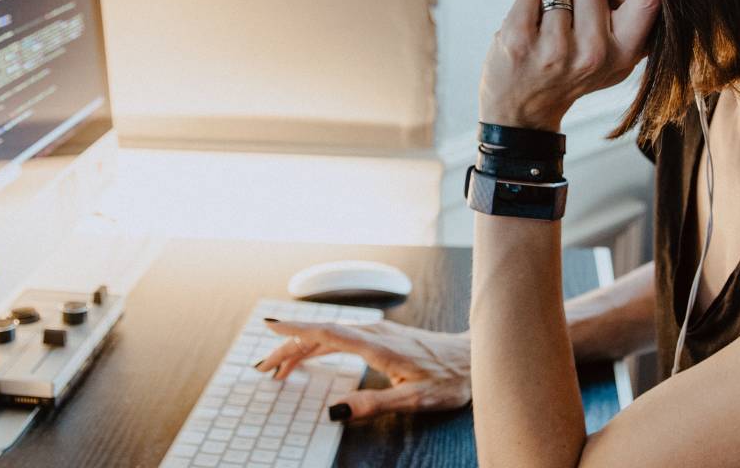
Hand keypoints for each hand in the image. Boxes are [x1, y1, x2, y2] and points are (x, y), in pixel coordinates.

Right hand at [256, 319, 470, 420]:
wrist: (474, 358)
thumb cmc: (450, 378)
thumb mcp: (414, 399)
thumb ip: (374, 404)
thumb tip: (336, 411)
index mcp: (376, 345)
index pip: (326, 334)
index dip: (295, 332)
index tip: (269, 329)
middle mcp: (373, 332)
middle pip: (321, 334)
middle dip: (289, 348)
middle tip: (264, 368)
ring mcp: (377, 331)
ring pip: (329, 334)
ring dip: (302, 347)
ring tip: (280, 367)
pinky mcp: (381, 335)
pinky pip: (341, 335)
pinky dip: (319, 344)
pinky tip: (313, 354)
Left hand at [479, 0, 660, 130]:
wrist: (521, 114)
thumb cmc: (571, 72)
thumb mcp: (613, 56)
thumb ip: (632, 18)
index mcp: (626, 52)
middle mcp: (595, 53)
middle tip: (569, 19)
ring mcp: (555, 50)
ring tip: (547, 28)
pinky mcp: (520, 42)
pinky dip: (526, 2)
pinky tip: (528, 32)